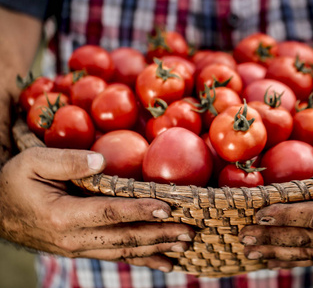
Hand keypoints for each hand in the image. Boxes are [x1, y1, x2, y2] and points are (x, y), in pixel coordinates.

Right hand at [0, 147, 194, 271]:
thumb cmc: (15, 182)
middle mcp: (74, 238)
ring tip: (183, 247)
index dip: (140, 210)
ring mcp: (78, 248)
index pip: (110, 213)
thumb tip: (102, 158)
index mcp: (63, 216)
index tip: (168, 208)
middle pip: (124, 238)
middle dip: (159, 235)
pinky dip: (141, 259)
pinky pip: (115, 256)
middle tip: (189, 232)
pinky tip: (161, 261)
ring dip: (155, 249)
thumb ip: (68, 161)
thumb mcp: (34, 162)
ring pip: (123, 251)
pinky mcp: (81, 249)